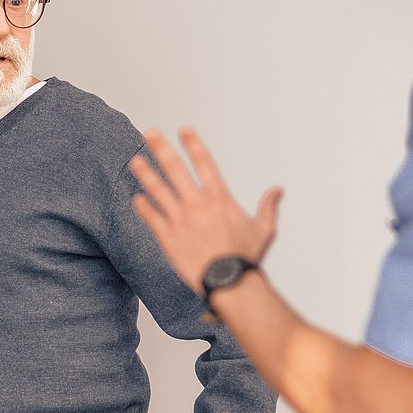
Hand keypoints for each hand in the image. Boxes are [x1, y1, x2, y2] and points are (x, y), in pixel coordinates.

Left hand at [128, 127, 283, 292]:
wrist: (229, 283)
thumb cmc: (246, 258)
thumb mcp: (264, 230)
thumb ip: (268, 207)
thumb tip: (278, 190)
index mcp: (219, 198)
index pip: (204, 163)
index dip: (193, 144)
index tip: (183, 129)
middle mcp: (197, 204)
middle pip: (175, 169)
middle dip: (161, 148)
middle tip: (150, 132)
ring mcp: (180, 220)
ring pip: (158, 190)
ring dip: (145, 173)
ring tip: (134, 160)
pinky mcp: (168, 238)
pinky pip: (152, 218)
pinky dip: (144, 207)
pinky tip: (136, 199)